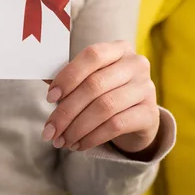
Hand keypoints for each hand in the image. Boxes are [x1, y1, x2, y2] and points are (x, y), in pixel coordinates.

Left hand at [42, 41, 159, 154]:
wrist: (135, 117)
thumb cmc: (103, 92)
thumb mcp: (87, 80)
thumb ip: (67, 78)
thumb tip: (44, 80)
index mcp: (117, 49)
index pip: (91, 56)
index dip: (68, 76)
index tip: (49, 98)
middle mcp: (136, 64)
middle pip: (94, 85)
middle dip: (66, 111)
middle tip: (49, 130)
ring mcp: (146, 89)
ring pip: (104, 107)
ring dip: (77, 127)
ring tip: (61, 141)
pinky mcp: (150, 114)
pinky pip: (116, 125)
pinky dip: (92, 137)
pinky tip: (78, 145)